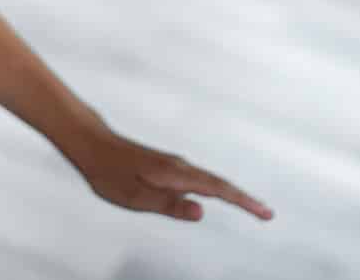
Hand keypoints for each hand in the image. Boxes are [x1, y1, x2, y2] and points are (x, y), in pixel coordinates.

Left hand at [67, 128, 272, 222]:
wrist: (93, 145)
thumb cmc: (109, 174)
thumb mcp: (136, 196)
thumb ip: (169, 205)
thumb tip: (202, 212)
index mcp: (176, 175)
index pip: (218, 190)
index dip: (243, 202)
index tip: (265, 213)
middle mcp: (180, 166)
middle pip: (220, 184)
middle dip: (244, 198)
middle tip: (267, 213)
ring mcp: (174, 164)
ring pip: (210, 179)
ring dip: (232, 193)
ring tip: (250, 206)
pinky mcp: (167, 165)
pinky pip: (198, 178)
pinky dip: (215, 187)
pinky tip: (216, 194)